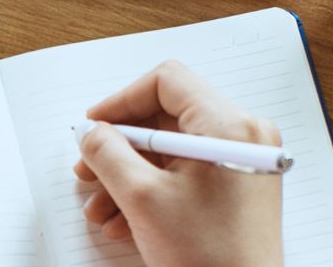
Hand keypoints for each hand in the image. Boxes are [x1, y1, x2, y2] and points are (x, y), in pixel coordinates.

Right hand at [73, 61, 284, 266]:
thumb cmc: (211, 258)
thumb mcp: (142, 198)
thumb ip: (107, 153)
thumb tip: (91, 132)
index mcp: (228, 126)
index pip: (166, 83)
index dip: (121, 102)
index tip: (94, 126)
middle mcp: (243, 136)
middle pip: (166, 118)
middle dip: (120, 148)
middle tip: (89, 168)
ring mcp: (242, 163)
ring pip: (172, 152)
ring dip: (129, 176)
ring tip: (101, 208)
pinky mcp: (237, 188)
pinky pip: (187, 174)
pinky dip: (152, 191)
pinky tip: (124, 220)